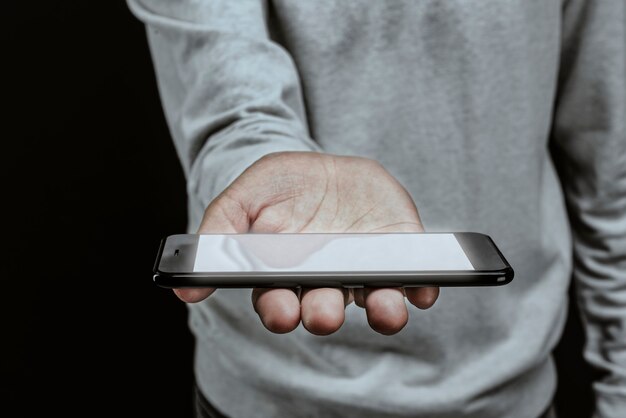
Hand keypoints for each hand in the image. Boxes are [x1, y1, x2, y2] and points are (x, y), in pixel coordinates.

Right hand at [175, 152, 438, 334]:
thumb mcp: (244, 196)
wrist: (325, 168)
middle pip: (326, 308)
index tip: (280, 309)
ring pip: (375, 301)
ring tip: (386, 307)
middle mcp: (326, 281)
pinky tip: (422, 286)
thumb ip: (218, 234)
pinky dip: (421, 286)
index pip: (278, 302)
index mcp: (285, 274)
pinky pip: (414, 278)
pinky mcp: (399, 253)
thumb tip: (183, 289)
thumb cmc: (280, 186)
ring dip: (382, 310)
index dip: (278, 310)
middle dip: (323, 313)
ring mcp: (365, 269)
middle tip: (323, 310)